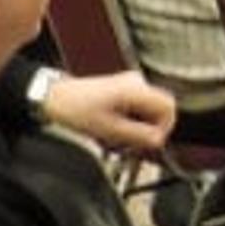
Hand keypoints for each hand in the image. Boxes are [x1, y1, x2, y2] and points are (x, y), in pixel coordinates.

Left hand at [44, 70, 175, 151]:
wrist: (56, 97)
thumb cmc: (76, 109)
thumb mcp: (110, 130)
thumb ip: (139, 136)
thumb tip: (159, 141)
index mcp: (136, 89)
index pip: (168, 107)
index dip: (164, 128)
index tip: (151, 142)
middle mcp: (137, 82)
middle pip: (161, 109)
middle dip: (150, 129)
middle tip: (133, 143)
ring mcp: (131, 83)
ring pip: (149, 110)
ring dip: (139, 126)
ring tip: (119, 137)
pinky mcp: (124, 88)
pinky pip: (139, 107)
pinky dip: (132, 120)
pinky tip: (115, 128)